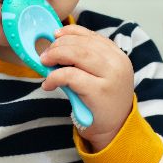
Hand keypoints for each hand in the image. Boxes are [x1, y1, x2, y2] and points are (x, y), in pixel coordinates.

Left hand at [40, 25, 133, 149]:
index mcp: (118, 55)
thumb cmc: (103, 101)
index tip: (55, 35)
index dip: (70, 32)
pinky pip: (71, 76)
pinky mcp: (99, 91)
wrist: (114, 129)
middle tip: (45, 55)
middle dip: (59, 45)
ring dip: (56, 56)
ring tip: (45, 64)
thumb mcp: (101, 75)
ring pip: (77, 54)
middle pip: (82, 44)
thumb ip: (86, 59)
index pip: (92, 36)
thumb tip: (57, 44)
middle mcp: (117, 63)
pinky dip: (54, 76)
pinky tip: (48, 84)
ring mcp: (110, 76)